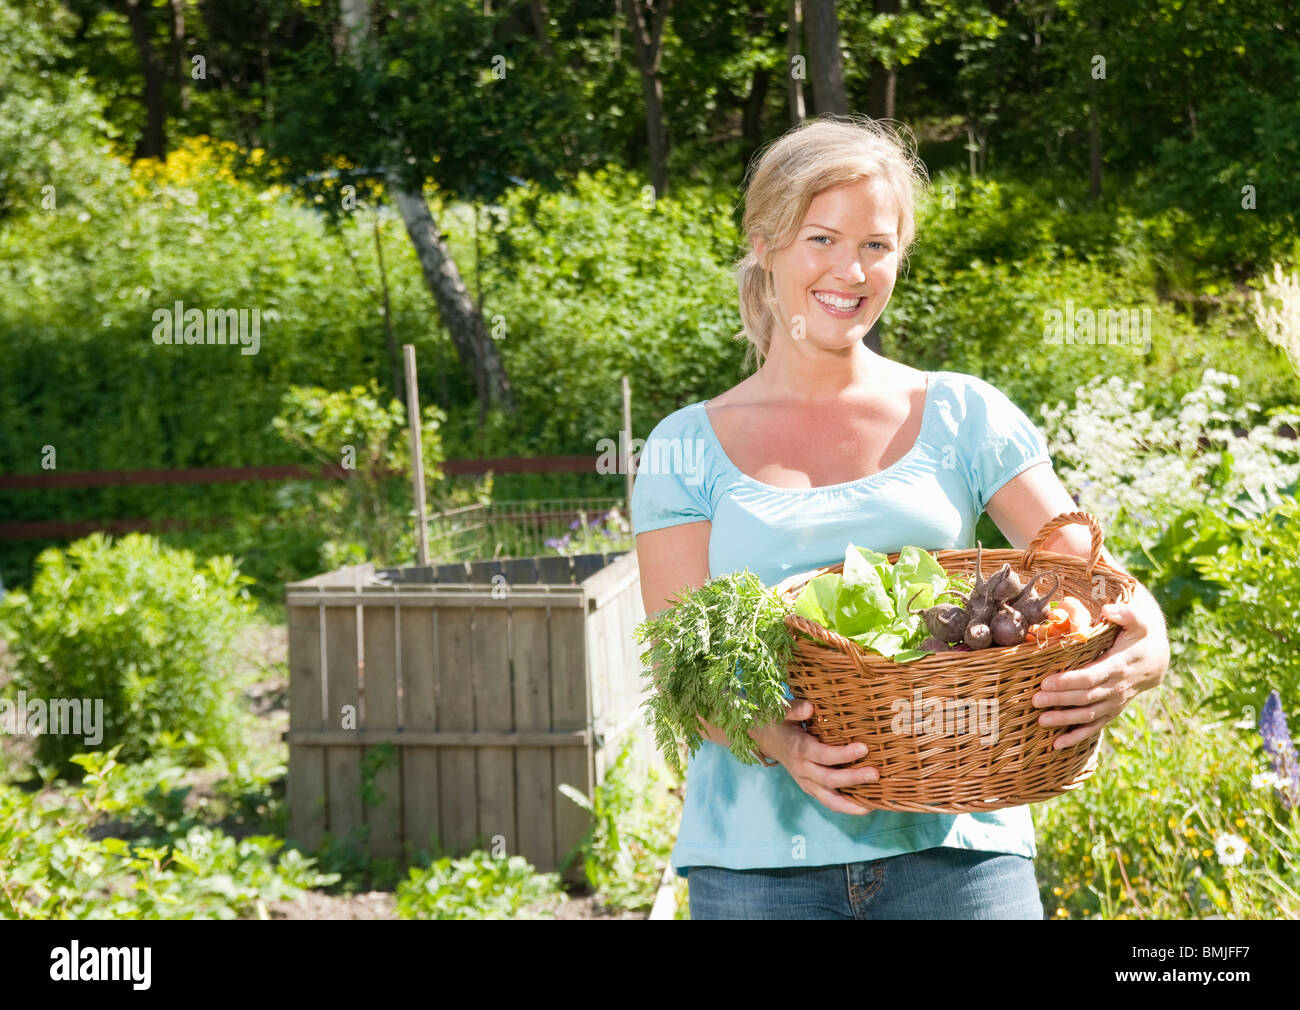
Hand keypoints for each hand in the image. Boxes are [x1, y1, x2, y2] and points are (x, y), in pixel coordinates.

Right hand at [723, 700, 879, 814]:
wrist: (762, 737)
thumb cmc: (777, 720)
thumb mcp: (781, 710)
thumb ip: (795, 709)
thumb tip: (811, 707)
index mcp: (798, 749)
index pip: (823, 755)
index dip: (843, 754)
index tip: (863, 748)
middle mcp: (802, 769)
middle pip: (829, 779)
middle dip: (853, 779)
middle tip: (876, 774)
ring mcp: (805, 781)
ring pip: (828, 799)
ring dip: (850, 804)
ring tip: (872, 805)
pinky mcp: (808, 787)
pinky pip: (827, 801)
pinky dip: (844, 807)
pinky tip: (863, 807)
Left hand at [1031, 591, 1169, 749]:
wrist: (1155, 660)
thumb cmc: (1139, 635)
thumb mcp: (1138, 621)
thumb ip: (1126, 614)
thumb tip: (1110, 609)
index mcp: (1119, 666)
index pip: (1091, 677)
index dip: (1070, 681)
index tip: (1046, 681)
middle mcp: (1116, 688)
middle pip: (1085, 697)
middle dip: (1060, 700)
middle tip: (1035, 700)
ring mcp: (1114, 702)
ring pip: (1088, 715)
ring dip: (1064, 720)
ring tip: (1040, 721)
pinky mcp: (1110, 711)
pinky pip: (1094, 727)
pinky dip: (1076, 737)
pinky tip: (1057, 745)